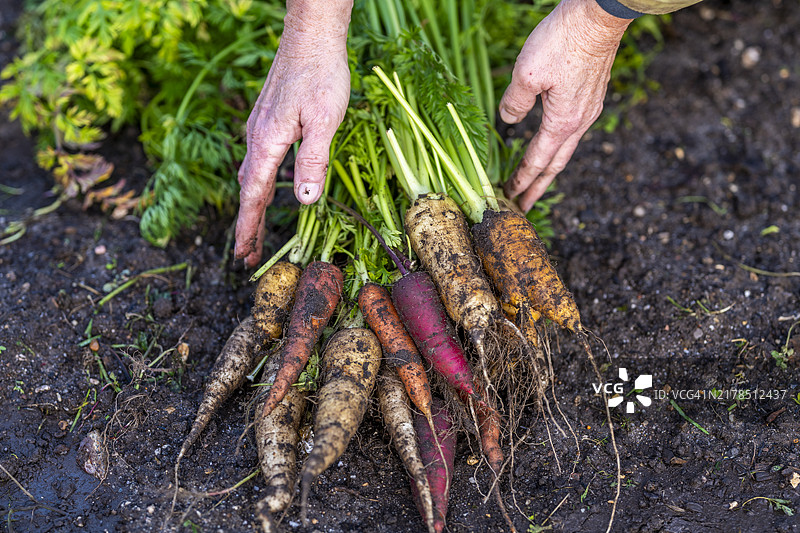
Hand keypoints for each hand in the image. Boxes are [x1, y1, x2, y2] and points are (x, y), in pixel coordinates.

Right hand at [235, 1, 351, 267]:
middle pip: (248, 191)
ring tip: (255, 234)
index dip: (249, 227)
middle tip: (247, 257)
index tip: (243, 254)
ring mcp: (260, 129)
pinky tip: (268, 190)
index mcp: (267, 143)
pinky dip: (260, 185)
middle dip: (248, 225)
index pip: (254, 196)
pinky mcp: (268, 121)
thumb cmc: (321, 74)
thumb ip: (313, 160)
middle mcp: (256, 138)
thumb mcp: (324, 121)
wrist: (310, 36)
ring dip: (254, 207)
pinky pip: (259, 162)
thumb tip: (304, 201)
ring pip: (252, 176)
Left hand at [499, 0, 630, 211]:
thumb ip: (515, 101)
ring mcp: (589, 108)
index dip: (522, 182)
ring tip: (536, 179)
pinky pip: (572, 130)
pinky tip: (551, 141)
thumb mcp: (527, 73)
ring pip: (566, 147)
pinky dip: (558, 145)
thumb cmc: (564, 41)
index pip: (538, 161)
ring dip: (549, 166)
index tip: (510, 199)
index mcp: (563, 122)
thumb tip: (509, 121)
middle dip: (538, 187)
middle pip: (556, 164)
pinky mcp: (591, 94)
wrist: (600, 14)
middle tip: (523, 205)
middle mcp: (580, 121)